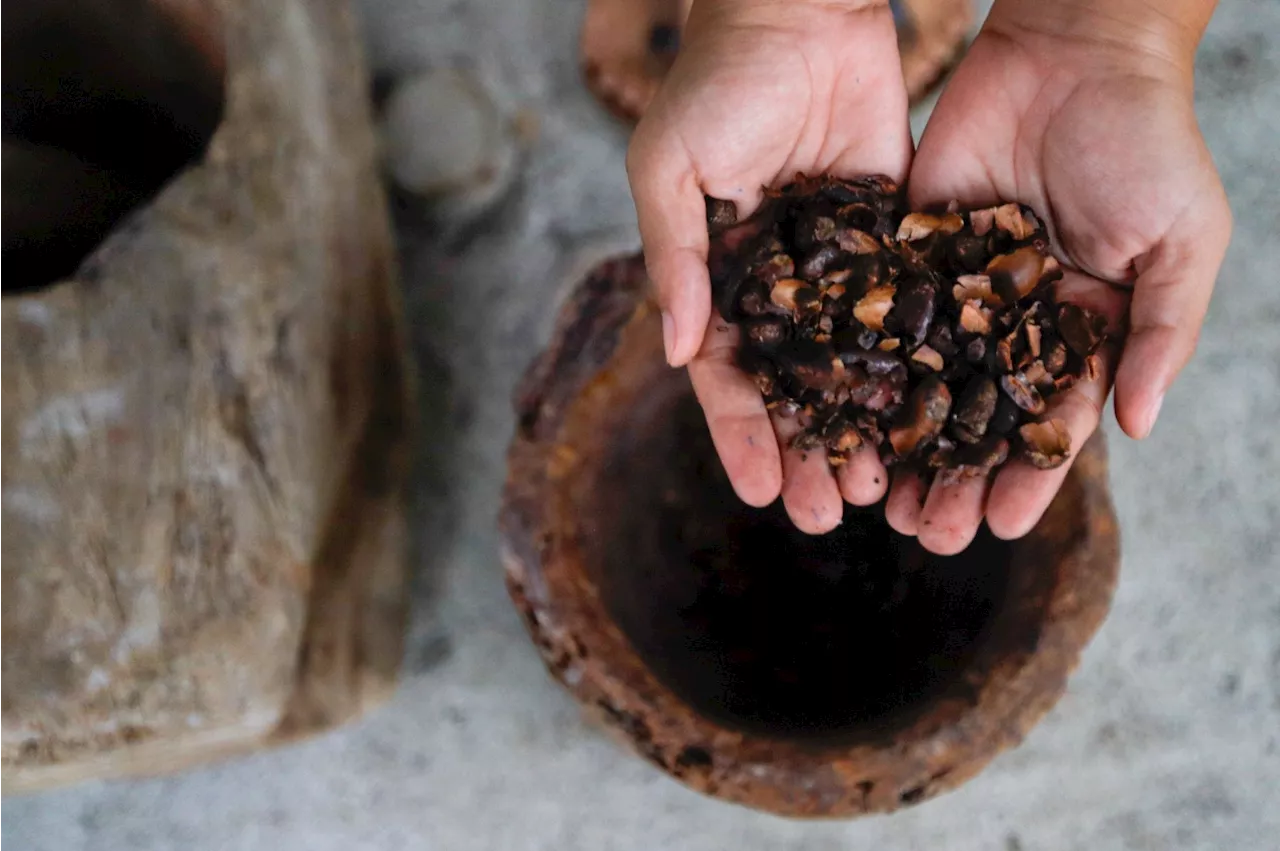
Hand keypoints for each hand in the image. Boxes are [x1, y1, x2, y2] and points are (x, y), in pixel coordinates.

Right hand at [627, 0, 912, 533]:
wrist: (798, 8)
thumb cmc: (716, 84)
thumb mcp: (670, 168)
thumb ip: (675, 258)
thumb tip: (681, 353)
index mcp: (717, 279)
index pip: (728, 377)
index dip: (742, 437)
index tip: (764, 494)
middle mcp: (777, 287)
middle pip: (794, 390)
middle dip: (808, 454)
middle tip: (832, 517)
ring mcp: (836, 268)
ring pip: (853, 367)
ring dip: (864, 430)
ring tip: (886, 490)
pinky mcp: (891, 238)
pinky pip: (903, 312)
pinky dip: (913, 367)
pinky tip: (934, 416)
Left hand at [899, 4, 1231, 552]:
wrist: (1075, 51)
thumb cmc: (1146, 143)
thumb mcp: (1181, 241)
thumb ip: (1160, 333)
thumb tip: (1138, 428)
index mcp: (1081, 329)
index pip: (1051, 420)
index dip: (1029, 477)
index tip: (1003, 528)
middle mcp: (1014, 321)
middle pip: (978, 417)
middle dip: (956, 478)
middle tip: (926, 535)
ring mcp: (958, 289)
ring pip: (924, 382)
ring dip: (903, 444)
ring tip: (876, 501)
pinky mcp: (911, 250)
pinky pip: (883, 316)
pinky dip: (865, 368)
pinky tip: (842, 416)